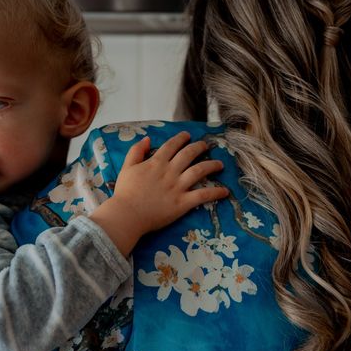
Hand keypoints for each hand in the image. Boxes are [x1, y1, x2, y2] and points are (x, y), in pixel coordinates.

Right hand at [89, 131, 228, 255]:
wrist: (127, 215)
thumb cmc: (125, 193)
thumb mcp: (126, 168)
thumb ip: (136, 151)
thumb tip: (148, 139)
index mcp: (156, 162)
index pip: (172, 145)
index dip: (181, 138)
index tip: (187, 135)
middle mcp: (170, 172)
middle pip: (189, 154)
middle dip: (199, 147)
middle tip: (206, 145)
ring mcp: (178, 187)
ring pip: (200, 171)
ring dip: (212, 165)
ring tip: (220, 164)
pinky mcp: (183, 203)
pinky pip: (203, 195)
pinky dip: (215, 192)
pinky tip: (225, 191)